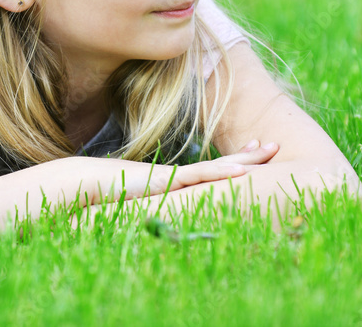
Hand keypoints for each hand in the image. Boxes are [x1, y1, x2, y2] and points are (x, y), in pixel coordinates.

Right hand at [83, 140, 278, 204]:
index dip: (236, 159)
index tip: (254, 149)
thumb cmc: (108, 197)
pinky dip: (221, 173)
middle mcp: (180, 176)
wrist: (87, 184)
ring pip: (218, 166)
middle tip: (274, 144)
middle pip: (222, 164)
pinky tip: (241, 171)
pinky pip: (200, 177)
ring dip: (245, 159)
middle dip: (249, 154)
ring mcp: (176, 177)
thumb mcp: (139, 205)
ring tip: (268, 150)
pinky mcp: (168, 181)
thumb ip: (153, 207)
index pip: (213, 170)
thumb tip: (162, 218)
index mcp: (176, 181)